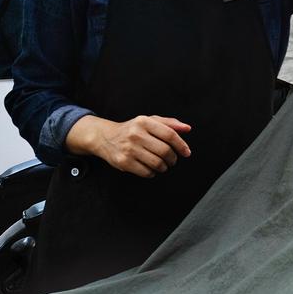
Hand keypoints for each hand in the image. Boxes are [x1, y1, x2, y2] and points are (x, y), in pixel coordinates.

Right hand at [66, 115, 191, 177]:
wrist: (105, 137)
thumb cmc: (132, 129)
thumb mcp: (149, 121)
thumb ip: (169, 123)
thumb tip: (187, 128)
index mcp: (144, 122)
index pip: (169, 134)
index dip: (181, 145)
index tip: (186, 152)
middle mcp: (136, 134)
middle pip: (164, 150)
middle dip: (173, 158)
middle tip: (172, 160)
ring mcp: (129, 149)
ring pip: (156, 163)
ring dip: (164, 167)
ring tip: (163, 165)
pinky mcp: (123, 162)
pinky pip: (146, 172)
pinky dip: (152, 172)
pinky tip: (151, 169)